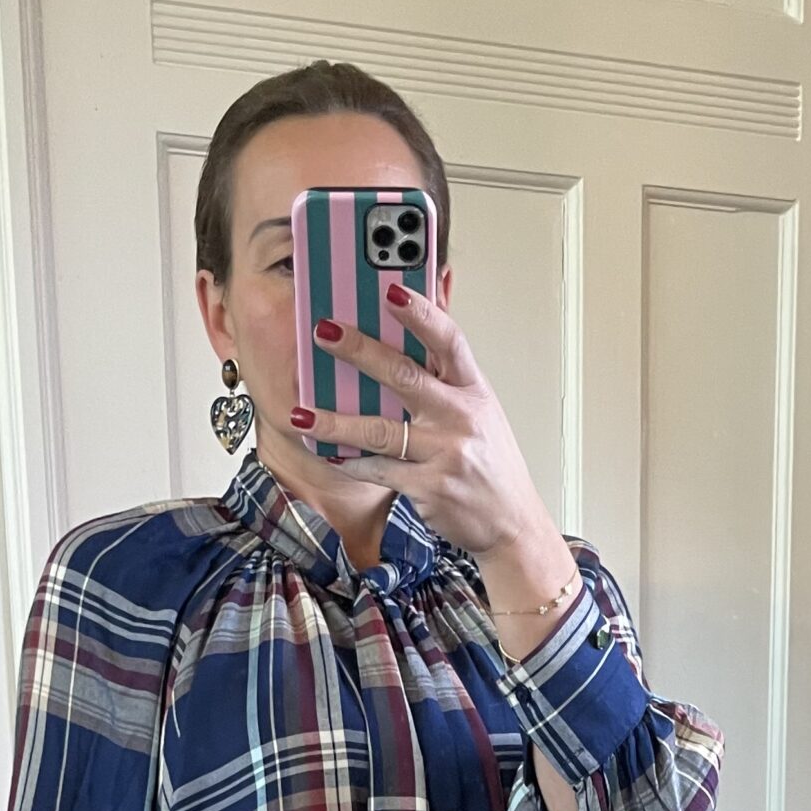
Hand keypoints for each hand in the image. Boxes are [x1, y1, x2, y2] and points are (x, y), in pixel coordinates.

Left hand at [292, 286, 551, 557]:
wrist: (510, 521)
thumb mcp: (479, 410)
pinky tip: (326, 453)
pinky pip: (379, 470)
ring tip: (300, 414)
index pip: (449, 340)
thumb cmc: (489, 461)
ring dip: (335, 422)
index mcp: (473, 389)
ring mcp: (445, 453)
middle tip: (324, 332)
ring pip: (380, 430)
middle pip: (404, 376)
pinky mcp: (430, 488)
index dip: (422, 313)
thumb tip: (422, 314)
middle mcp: (461, 417)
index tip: (391, 290)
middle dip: (360, 351)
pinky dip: (350, 462)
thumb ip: (448, 371)